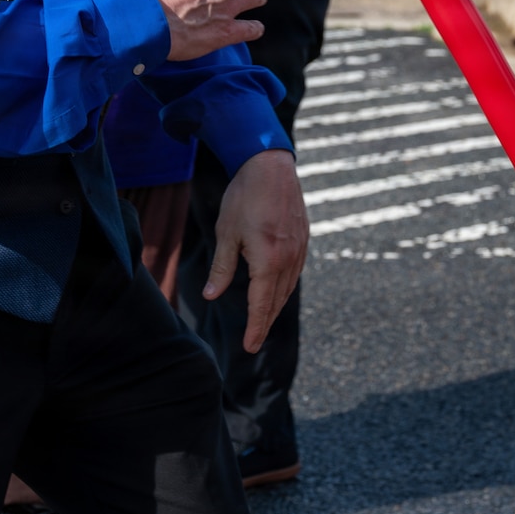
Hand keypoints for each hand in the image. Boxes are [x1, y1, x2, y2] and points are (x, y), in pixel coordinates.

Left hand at [204, 149, 308, 351]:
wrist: (270, 167)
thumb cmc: (244, 198)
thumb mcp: (226, 234)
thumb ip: (222, 267)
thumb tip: (211, 296)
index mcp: (268, 261)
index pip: (261, 304)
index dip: (255, 327)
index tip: (249, 347)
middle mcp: (288, 259)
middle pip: (277, 300)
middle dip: (265, 322)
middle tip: (254, 341)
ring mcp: (299, 249)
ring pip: (288, 287)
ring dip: (275, 305)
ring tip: (263, 319)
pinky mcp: (303, 238)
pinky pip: (295, 271)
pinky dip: (285, 286)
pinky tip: (276, 289)